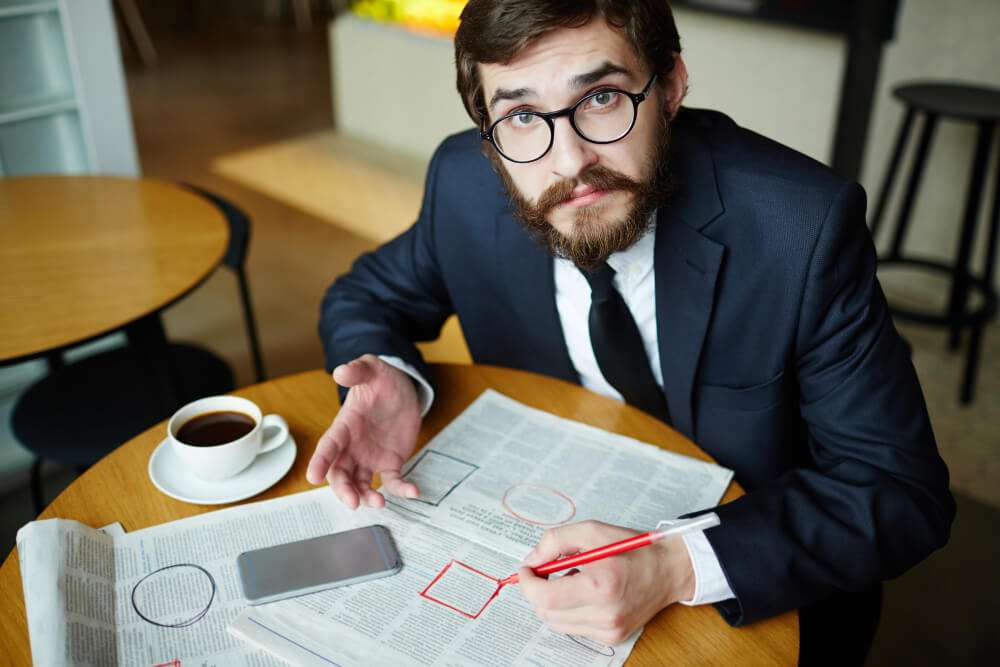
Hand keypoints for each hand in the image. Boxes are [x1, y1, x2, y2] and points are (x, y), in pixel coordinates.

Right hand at [306, 354, 421, 507]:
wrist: (403, 389)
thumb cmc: (381, 379)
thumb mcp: (371, 369)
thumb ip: (357, 370)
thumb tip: (341, 371)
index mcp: (344, 426)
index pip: (327, 446)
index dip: (319, 461)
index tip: (312, 477)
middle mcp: (352, 447)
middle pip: (340, 473)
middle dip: (343, 489)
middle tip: (352, 501)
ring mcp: (370, 457)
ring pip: (361, 483)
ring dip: (366, 496)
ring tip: (379, 503)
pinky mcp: (390, 463)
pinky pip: (393, 481)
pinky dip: (400, 489)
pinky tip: (412, 491)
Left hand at [517, 521, 694, 644]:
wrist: (669, 570)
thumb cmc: (633, 549)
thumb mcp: (592, 530)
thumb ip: (555, 541)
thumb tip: (531, 561)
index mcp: (601, 586)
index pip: (545, 597)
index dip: (528, 583)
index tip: (527, 569)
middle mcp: (606, 614)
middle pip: (547, 613)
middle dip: (537, 591)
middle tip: (545, 571)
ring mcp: (610, 630)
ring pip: (557, 623)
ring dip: (553, 601)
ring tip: (572, 580)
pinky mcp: (613, 637)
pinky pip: (574, 628)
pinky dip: (569, 610)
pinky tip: (585, 593)